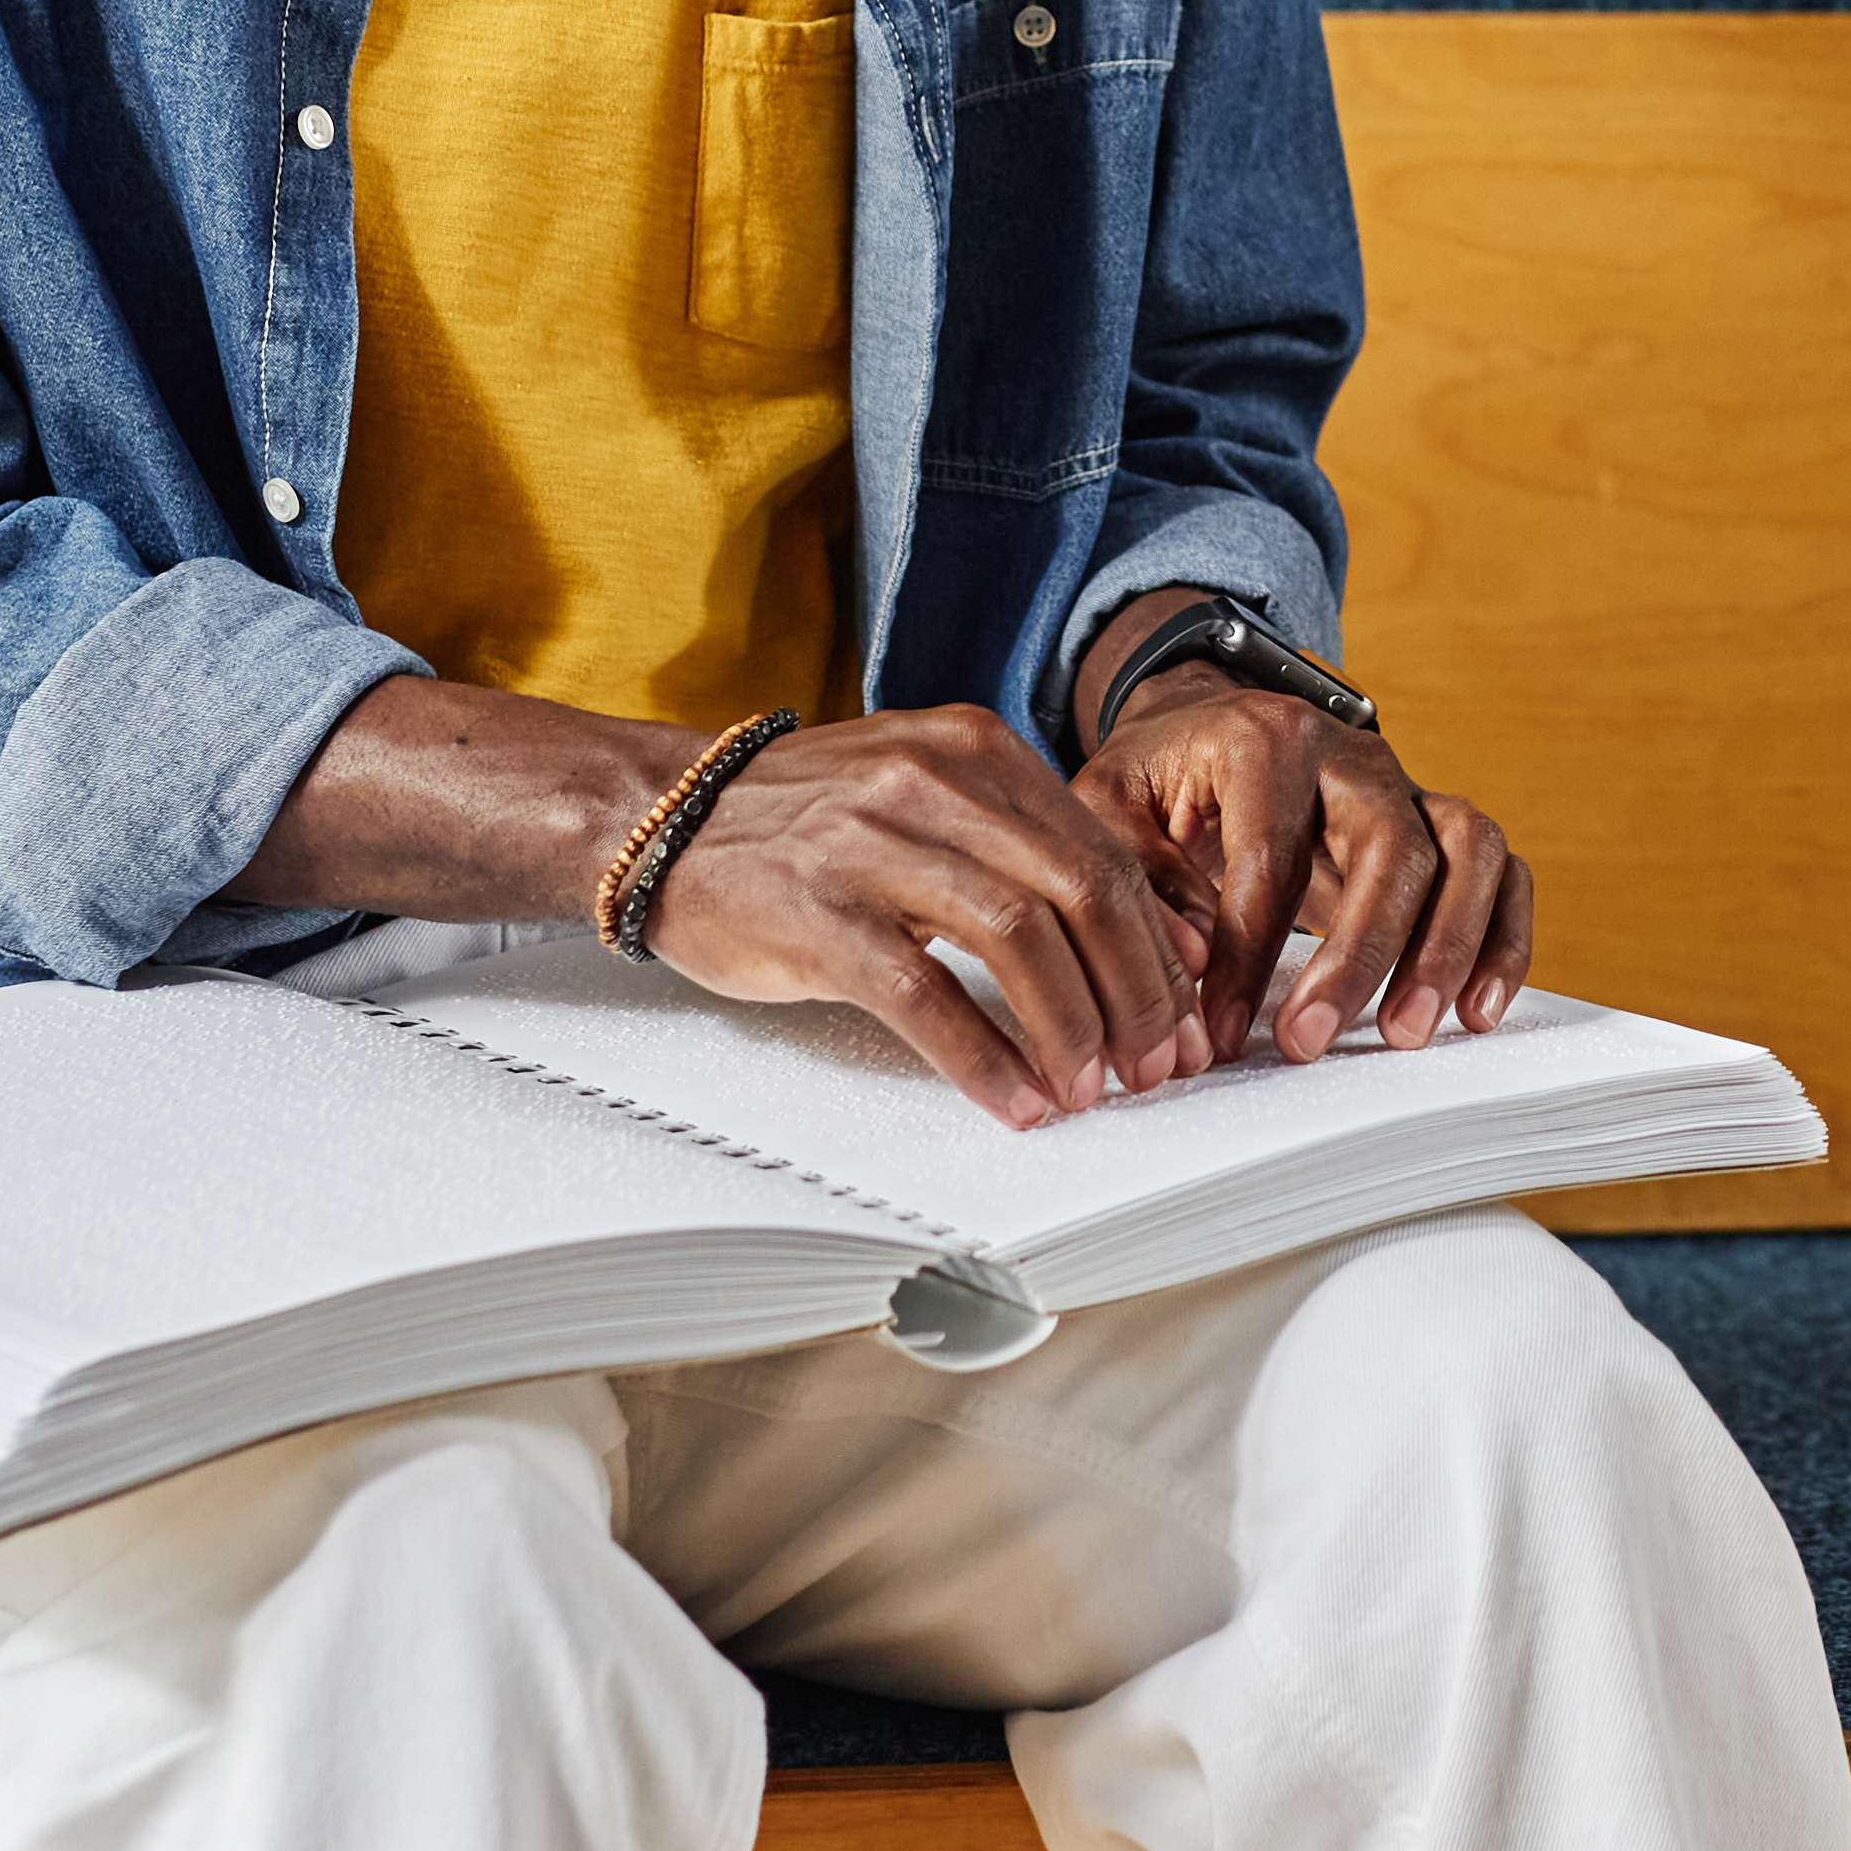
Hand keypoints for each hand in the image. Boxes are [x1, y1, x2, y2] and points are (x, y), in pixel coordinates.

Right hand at [641, 707, 1215, 1128]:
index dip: (1156, 947)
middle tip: (1153, 1065)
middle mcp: (931, 782)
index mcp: (974, 750)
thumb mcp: (929, 802)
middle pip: (1079, 893)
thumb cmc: (810, 824)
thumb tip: (1145, 947)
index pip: (1101, 852)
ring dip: (1069, 1028)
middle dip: (1134, 993)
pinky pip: (925, 995)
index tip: (1182, 1017)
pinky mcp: (818, 915)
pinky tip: (1012, 1101)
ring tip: (1088, 1091)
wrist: (667, 816)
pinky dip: (982, 1058)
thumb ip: (1026, 852)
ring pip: (1016, 939)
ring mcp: (871, 844)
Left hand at [1078, 652, 1532, 1066]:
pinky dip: (1504, 936)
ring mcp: (1407, 784)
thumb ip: (1140, 884)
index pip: (1271, 859)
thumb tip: (1191, 970)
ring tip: (1409, 1033)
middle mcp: (1352, 753)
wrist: (1206, 721)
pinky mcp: (1439, 821)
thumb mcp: (1110, 809)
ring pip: (1467, 848)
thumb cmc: (1158, 777)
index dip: (1248, 957)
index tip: (1225, 1033)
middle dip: (1359, 955)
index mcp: (1265, 741)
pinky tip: (1478, 1008)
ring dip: (1449, 946)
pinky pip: (1503, 868)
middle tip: (1314, 1042)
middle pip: (1390, 846)